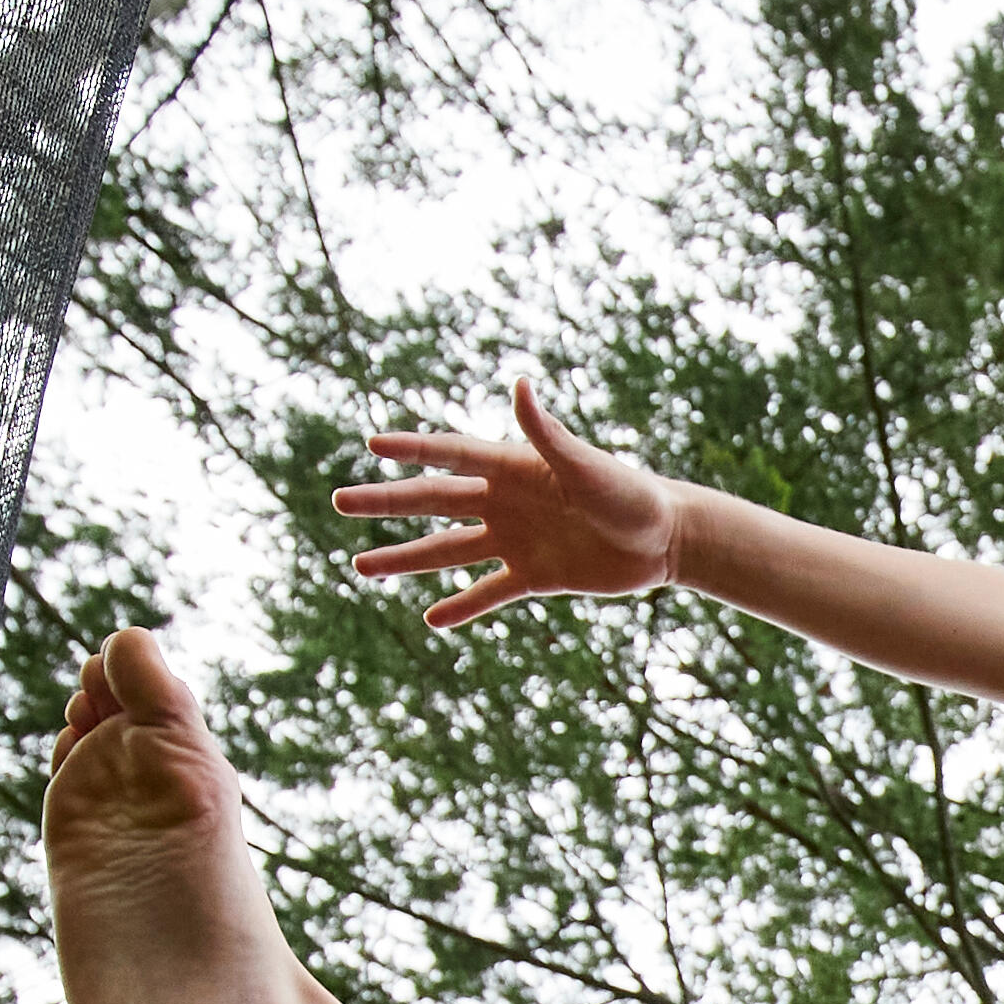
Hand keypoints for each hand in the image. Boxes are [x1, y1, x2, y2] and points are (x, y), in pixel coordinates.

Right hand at [332, 377, 684, 627]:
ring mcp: (516, 540)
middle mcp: (505, 502)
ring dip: (406, 559)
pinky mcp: (535, 575)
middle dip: (386, 502)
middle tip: (338, 502)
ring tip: (361, 568)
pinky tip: (431, 618)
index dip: (411, 450)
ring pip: (448, 552)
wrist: (666, 538)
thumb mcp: (586, 466)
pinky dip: (462, 606)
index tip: (369, 445)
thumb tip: (519, 385)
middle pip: (433, 502)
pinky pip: (489, 593)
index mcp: (513, 468)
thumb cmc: (630, 494)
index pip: (450, 454)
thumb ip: (547, 433)